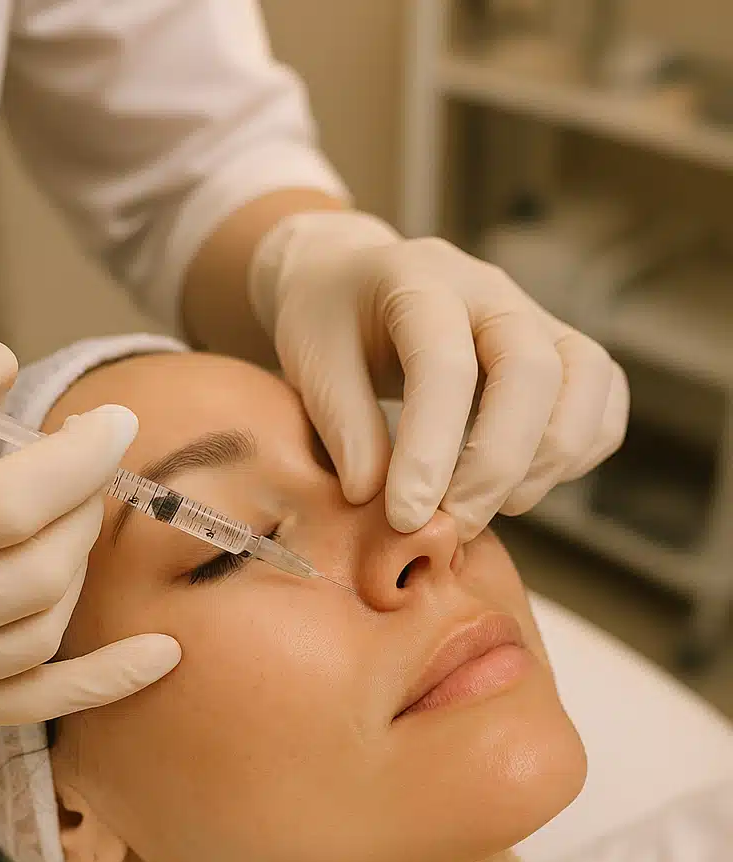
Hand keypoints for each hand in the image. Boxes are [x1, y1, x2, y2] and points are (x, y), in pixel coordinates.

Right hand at [0, 343, 179, 729]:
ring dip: (77, 570)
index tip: (117, 424)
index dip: (80, 460)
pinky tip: (162, 657)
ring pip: (40, 630)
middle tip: (76, 470)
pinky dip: (100, 684)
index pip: (11, 502)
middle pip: (37, 568)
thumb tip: (6, 362)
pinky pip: (27, 708)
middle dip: (80, 508)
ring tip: (68, 527)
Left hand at [249, 210, 628, 539]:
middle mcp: (490, 291)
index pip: (444, 364)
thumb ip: (343, 426)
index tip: (406, 518)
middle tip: (451, 526)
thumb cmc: (329, 323)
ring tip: (484, 508)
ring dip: (545, 463)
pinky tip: (521, 484)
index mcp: (419, 281)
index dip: (430, 449)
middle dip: (495, 465)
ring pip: (585, 381)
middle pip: (532, 370)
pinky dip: (578, 451)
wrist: (355, 282)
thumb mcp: (311, 363)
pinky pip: (603, 396)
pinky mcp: (561, 348)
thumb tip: (373, 497)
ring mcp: (535, 315)